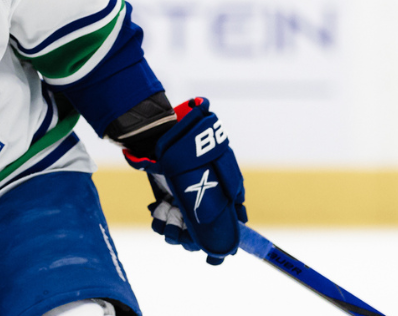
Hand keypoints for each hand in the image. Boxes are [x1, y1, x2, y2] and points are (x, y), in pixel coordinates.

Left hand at [124, 98, 246, 264]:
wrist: (164, 139)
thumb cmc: (196, 152)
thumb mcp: (222, 170)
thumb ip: (232, 194)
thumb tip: (241, 220)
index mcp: (219, 202)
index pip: (222, 232)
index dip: (218, 249)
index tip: (212, 259)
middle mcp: (201, 205)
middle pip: (196, 237)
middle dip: (188, 237)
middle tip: (181, 229)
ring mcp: (182, 203)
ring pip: (177, 231)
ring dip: (171, 229)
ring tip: (167, 215)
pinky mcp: (163, 199)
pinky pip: (160, 221)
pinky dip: (158, 219)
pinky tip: (156, 210)